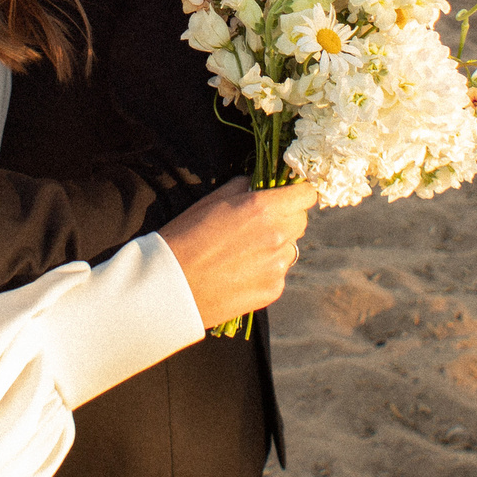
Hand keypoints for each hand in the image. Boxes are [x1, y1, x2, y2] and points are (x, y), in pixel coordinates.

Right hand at [159, 177, 317, 329]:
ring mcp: (277, 266)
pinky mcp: (273, 290)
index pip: (306, 194)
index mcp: (264, 207)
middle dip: (286, 219)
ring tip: (244, 253)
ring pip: (290, 248)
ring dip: (276, 246)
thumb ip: (243, 188)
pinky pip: (279, 273)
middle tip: (259, 225)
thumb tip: (259, 185)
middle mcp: (278, 235)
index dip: (297, 194)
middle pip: (301, 221)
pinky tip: (239, 273)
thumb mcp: (211, 200)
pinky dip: (266, 271)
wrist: (169, 286)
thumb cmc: (184, 237)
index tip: (288, 197)